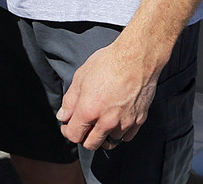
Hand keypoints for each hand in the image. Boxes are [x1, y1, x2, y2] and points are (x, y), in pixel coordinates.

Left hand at [56, 37, 161, 151]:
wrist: (136, 58)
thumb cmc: (108, 63)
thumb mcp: (80, 77)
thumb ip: (70, 100)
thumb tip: (63, 116)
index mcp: (89, 110)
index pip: (74, 135)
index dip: (68, 131)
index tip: (68, 125)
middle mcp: (107, 121)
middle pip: (91, 144)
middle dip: (83, 137)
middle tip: (83, 126)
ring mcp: (125, 123)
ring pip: (110, 142)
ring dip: (102, 136)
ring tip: (100, 123)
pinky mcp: (139, 120)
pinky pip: (126, 137)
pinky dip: (119, 133)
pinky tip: (115, 121)